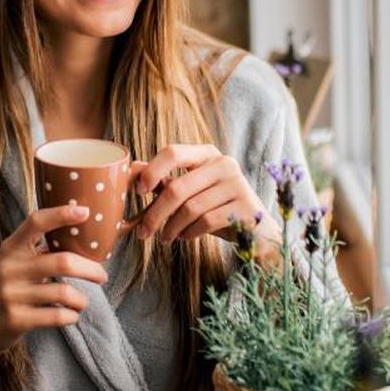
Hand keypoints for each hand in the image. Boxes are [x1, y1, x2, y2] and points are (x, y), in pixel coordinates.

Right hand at [0, 204, 109, 360]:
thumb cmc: (7, 288)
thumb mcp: (14, 263)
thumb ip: (38, 250)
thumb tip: (80, 236)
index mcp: (11, 249)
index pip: (36, 222)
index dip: (61, 214)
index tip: (85, 211)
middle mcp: (9, 268)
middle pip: (62, 262)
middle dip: (90, 269)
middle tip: (101, 275)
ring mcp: (11, 295)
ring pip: (63, 293)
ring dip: (81, 299)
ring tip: (81, 302)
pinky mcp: (16, 320)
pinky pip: (57, 316)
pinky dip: (71, 316)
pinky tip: (70, 315)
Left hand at [132, 144, 268, 242]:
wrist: (257, 231)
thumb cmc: (217, 208)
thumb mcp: (191, 192)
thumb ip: (165, 180)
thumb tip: (132, 169)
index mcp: (207, 153)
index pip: (173, 152)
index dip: (152, 171)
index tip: (138, 191)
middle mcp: (224, 163)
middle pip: (177, 187)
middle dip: (155, 213)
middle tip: (143, 233)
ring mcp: (238, 185)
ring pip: (190, 208)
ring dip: (171, 227)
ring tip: (165, 238)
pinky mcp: (246, 208)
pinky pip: (207, 221)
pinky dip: (189, 233)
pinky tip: (185, 237)